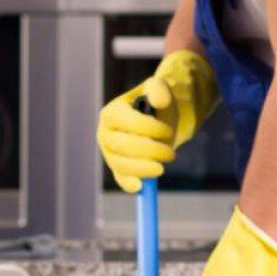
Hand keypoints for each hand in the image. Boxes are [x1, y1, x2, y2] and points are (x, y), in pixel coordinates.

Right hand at [98, 48, 219, 193]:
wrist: (158, 124)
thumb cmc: (156, 107)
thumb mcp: (158, 90)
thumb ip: (158, 89)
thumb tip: (159, 100)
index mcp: (111, 113)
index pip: (127, 122)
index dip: (149, 128)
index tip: (167, 131)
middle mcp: (105, 134)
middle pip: (124, 146)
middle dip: (150, 151)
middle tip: (171, 154)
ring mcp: (110, 153)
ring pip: (122, 165)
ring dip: (145, 168)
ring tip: (162, 166)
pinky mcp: (118, 169)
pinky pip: (121, 179)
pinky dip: (130, 184)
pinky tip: (140, 186)